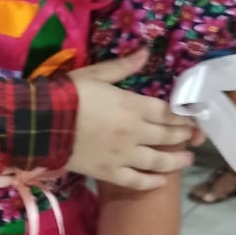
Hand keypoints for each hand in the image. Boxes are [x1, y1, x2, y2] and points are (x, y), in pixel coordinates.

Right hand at [68, 51, 195, 188]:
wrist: (43, 123)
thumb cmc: (69, 95)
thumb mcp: (96, 74)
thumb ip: (123, 67)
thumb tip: (146, 52)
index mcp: (133, 106)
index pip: (168, 112)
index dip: (183, 115)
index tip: (192, 117)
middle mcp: (135, 132)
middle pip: (168, 135)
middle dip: (184, 135)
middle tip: (192, 136)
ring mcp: (123, 155)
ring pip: (159, 161)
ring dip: (177, 160)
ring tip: (187, 159)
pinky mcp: (109, 172)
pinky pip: (137, 181)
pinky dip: (151, 182)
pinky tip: (161, 181)